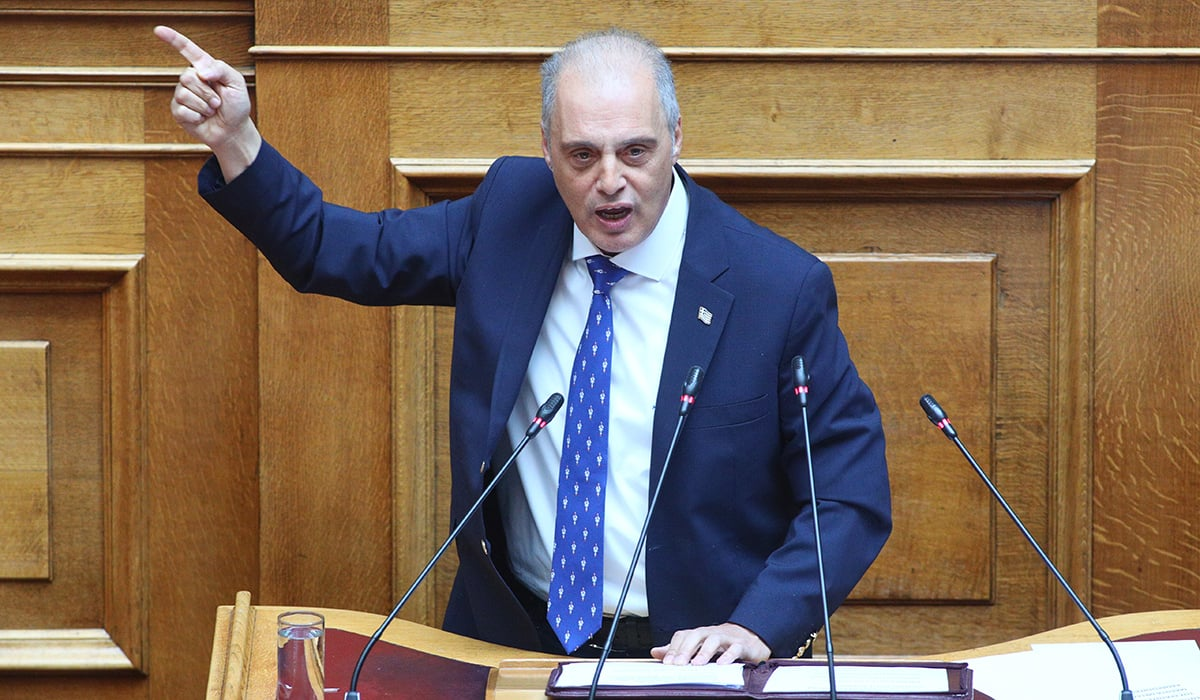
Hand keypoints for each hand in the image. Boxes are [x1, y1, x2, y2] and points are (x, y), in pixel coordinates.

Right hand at [154, 25, 260, 179]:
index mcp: (205, 68)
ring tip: (211, 110)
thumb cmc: (236, 106)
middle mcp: (191, 78)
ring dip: (203, 105)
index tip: (158, 30)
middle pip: (187, 76)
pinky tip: (202, 118)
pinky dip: (197, 116)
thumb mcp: (237, 83)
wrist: (233, 131)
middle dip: (207, 92)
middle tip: (218, 102)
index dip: (173, 39)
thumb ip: (221, 69)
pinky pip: (182, 109)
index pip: (187, 50)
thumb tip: (200, 71)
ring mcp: (182, 94)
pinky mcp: (178, 110)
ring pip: (184, 93)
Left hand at [651, 623, 770, 665]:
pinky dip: (728, 655)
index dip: (674, 648)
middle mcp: (711, 633)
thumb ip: (678, 649)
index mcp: (700, 634)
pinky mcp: (742, 645)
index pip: (683, 636)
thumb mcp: (698, 645)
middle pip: (696, 635)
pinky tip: (721, 664)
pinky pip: (736, 648)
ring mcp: (727, 638)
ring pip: (714, 639)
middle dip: (685, 649)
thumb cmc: (722, 642)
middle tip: (678, 664)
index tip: (667, 662)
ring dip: (704, 651)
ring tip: (696, 664)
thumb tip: (656, 652)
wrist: (751, 637)